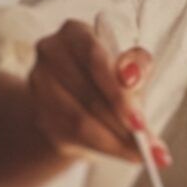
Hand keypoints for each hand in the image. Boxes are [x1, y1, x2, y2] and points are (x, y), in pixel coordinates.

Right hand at [27, 21, 163, 169]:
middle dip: (122, 123)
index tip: (140, 121)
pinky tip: (123, 154)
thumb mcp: (130, 67)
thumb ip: (138, 65)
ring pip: (80, 122)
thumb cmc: (108, 79)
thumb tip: (132, 77)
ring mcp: (39, 85)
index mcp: (75, 32)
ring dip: (114, 141)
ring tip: (140, 153)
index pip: (95, 60)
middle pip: (88, 94)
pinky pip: (74, 138)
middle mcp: (50, 53)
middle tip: (147, 145)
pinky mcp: (41, 116)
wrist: (78, 102)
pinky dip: (103, 148)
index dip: (118, 92)